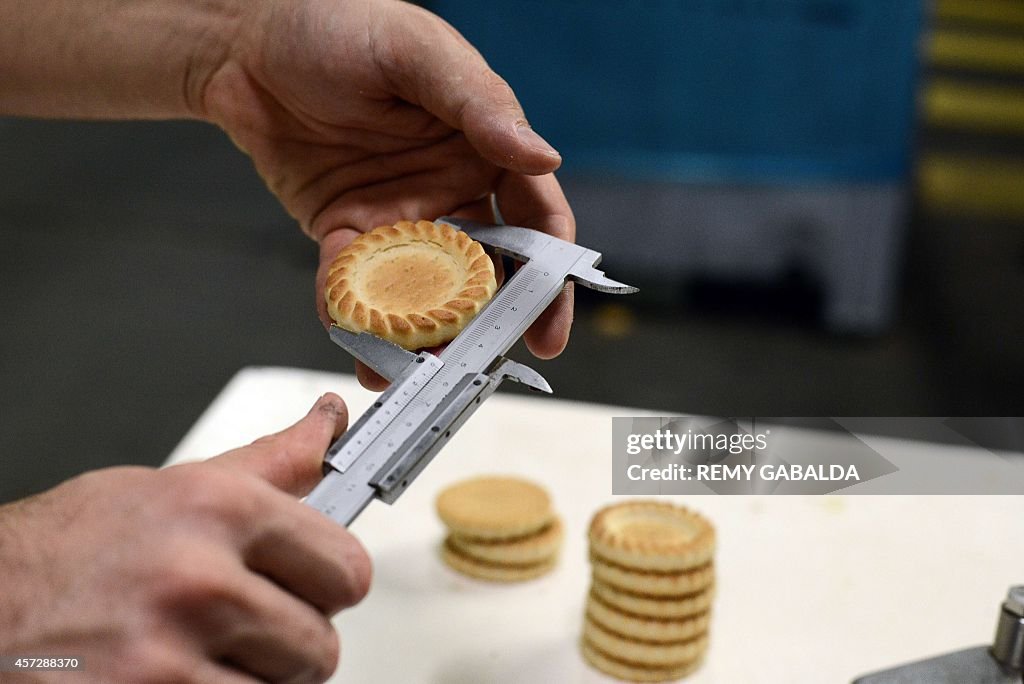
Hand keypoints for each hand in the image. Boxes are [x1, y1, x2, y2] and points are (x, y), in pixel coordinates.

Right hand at [0, 394, 369, 682]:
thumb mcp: (171, 486)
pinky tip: (182, 675)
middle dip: (294, 638)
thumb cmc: (70, 548)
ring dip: (257, 678)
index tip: (316, 583)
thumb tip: (328, 424)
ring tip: (206, 650)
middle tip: (251, 622)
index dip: (332, 581)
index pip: (345, 566)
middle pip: (321, 641)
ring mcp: (171, 655)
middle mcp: (199, 578)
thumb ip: (268, 465)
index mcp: (218, 509)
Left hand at [198, 0, 575, 387]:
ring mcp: (398, 218)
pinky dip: (354, 317)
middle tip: (482, 367)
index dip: (550, 277)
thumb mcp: (415, 52)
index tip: (549, 327)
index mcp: (483, 147)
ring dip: (424, 335)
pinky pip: (354, 285)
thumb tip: (543, 158)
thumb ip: (478, 104)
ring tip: (417, 375)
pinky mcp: (345, 233)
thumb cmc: (337, 25)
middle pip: (486, 272)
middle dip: (490, 324)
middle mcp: (450, 190)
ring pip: (424, 291)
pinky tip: (356, 343)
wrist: (243, 43)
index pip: (535, 221)